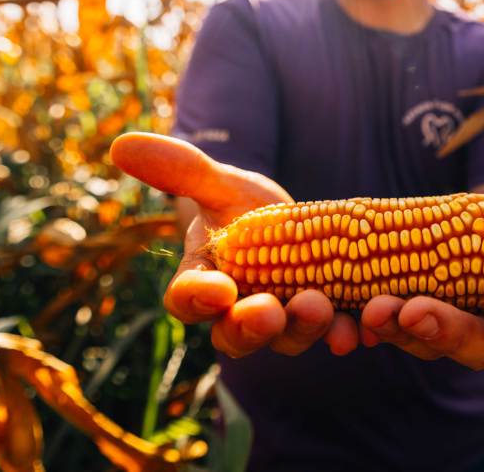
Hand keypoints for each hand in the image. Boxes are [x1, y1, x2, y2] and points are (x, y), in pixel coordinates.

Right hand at [109, 133, 359, 357]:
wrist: (292, 221)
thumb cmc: (241, 206)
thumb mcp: (217, 183)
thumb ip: (180, 170)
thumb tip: (122, 144)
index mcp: (202, 282)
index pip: (188, 299)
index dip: (197, 298)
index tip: (215, 288)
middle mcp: (237, 314)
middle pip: (236, 334)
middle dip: (252, 326)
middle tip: (270, 312)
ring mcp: (283, 322)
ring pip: (287, 339)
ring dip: (303, 329)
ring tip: (320, 306)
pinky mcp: (325, 320)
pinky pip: (333, 334)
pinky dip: (347, 333)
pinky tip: (362, 327)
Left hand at [359, 176, 483, 369]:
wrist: (454, 231)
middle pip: (472, 344)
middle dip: (445, 331)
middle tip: (417, 311)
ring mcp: (437, 331)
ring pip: (421, 342)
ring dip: (398, 329)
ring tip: (374, 308)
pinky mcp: (397, 322)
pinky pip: (382, 334)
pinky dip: (360, 329)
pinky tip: (343, 318)